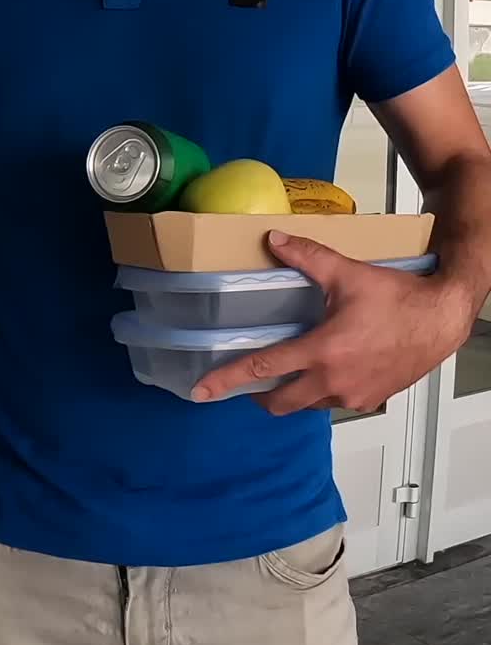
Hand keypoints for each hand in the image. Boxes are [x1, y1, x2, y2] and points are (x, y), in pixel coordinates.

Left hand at [192, 231, 471, 414]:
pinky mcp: (369, 400)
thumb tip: (274, 239)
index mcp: (322, 351)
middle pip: (279, 402)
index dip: (228, 380)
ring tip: (290, 368)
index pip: (263, 367)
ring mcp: (352, 396)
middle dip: (259, 395)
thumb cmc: (399, 298)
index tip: (202, 392)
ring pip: (307, 405)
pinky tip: (327, 368)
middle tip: (250, 381)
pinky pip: (333, 403)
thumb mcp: (348, 273)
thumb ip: (307, 257)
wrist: (442, 319)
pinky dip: (321, 391)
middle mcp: (333, 382)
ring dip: (293, 392)